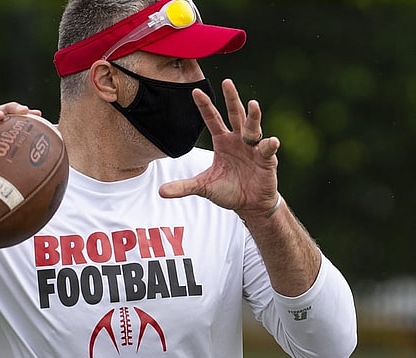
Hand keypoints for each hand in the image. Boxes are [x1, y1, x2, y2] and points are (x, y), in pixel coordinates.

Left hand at [159, 79, 279, 218]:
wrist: (249, 203)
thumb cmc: (227, 190)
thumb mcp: (203, 187)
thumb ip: (183, 186)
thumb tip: (159, 192)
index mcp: (222, 141)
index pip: (212, 119)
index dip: (205, 106)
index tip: (195, 91)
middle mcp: (238, 140)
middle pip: (234, 115)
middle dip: (231, 98)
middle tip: (227, 82)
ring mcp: (253, 148)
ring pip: (253, 127)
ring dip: (253, 116)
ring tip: (253, 104)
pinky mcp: (266, 160)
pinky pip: (268, 149)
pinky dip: (269, 145)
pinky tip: (271, 141)